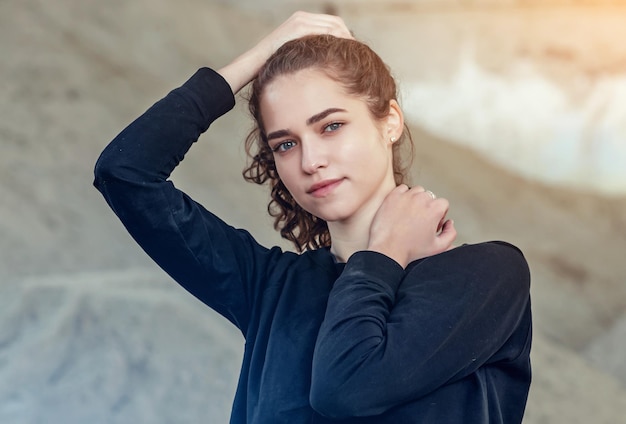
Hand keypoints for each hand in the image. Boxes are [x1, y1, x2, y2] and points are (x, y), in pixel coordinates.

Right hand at [218, 11, 351, 93]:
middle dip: (349, 38)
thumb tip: (328, 67)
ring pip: (333, 26)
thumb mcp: (295, 59)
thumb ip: (310, 56)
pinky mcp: (297, 27)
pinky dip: (336, 40)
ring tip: (355, 56)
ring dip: (346, 39)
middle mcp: (302, 18)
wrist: (253, 66)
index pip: (333, 25)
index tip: (355, 53)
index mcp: (302, 22)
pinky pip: (323, 31)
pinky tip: (343, 53)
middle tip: (360, 54)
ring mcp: (299, 21)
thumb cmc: (274, 68)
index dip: (346, 38)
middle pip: (336, 23)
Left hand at [367, 185, 456, 267]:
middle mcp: (421, 199)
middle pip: (430, 197)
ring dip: (416, 200)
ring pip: (417, 191)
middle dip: (427, 207)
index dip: (439, 214)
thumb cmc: (410, 249)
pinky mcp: (392, 196)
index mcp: (434, 209)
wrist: (387, 249)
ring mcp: (406, 196)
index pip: (443, 203)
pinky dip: (403, 196)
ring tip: (411, 214)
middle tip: (420, 221)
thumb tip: (450, 223)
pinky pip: (402, 189)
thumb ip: (451, 233)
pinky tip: (401, 208)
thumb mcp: (439, 247)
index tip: (432, 223)